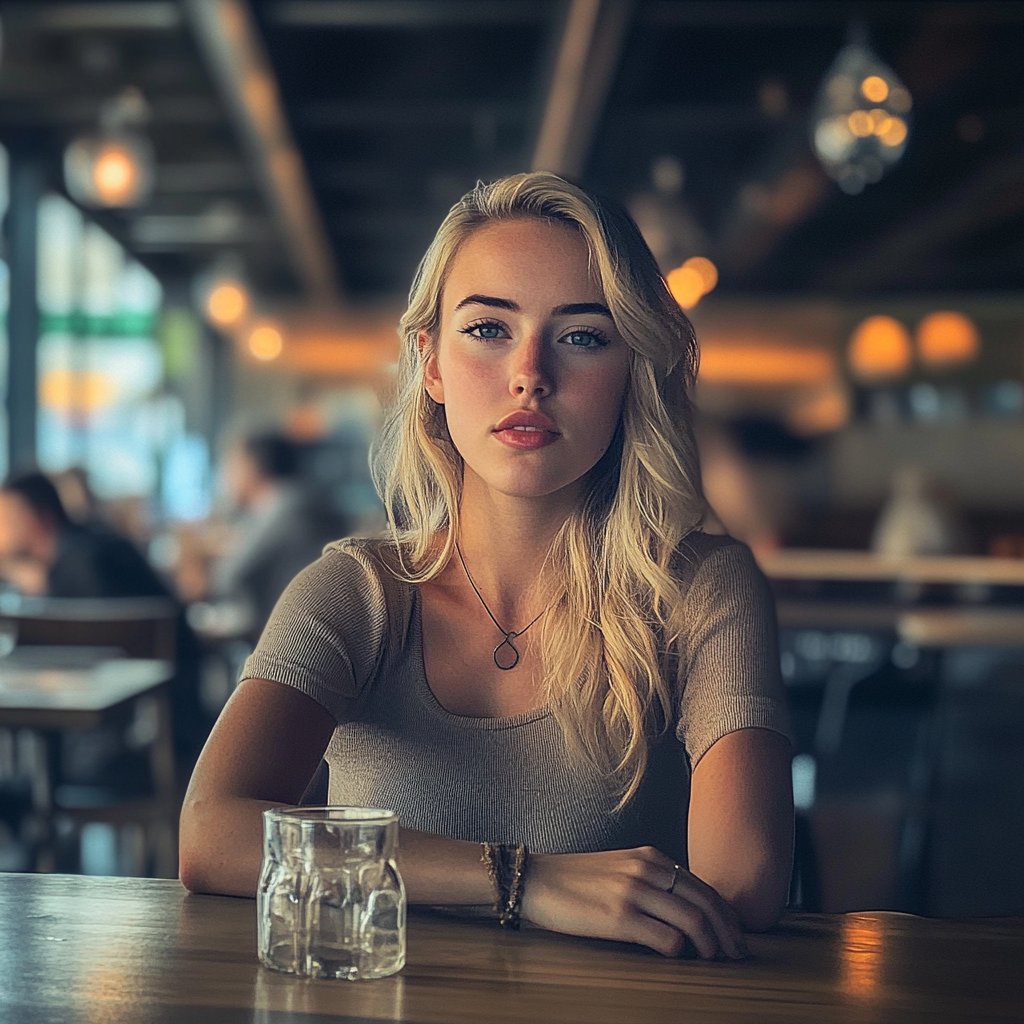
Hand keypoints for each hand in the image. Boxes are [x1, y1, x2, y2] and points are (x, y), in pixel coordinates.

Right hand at [520, 846, 747, 958]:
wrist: (535, 880)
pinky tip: (679, 960)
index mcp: (650, 857)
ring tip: (713, 961)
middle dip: (728, 932)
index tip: (735, 935)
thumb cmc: (576, 879)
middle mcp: (646, 870)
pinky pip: (667, 939)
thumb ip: (651, 879)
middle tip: (737, 954)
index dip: (725, 914)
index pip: (703, 886)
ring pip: (693, 921)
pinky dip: (681, 953)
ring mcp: (633, 892)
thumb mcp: (620, 867)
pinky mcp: (619, 917)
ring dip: (710, 946)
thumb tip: (684, 909)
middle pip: (706, 902)